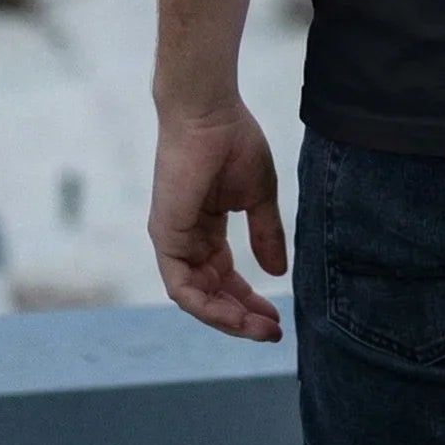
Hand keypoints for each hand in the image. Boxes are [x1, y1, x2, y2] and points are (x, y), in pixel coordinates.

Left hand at [148, 101, 286, 340]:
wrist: (209, 112)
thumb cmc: (233, 141)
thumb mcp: (259, 195)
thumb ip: (266, 233)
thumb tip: (278, 272)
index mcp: (206, 230)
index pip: (226, 277)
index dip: (250, 300)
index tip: (277, 316)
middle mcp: (187, 241)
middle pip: (212, 294)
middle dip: (242, 316)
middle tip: (272, 332)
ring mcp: (173, 241)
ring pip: (196, 298)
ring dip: (227, 318)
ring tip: (258, 328)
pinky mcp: (165, 238)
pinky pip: (181, 288)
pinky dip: (206, 306)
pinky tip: (234, 315)